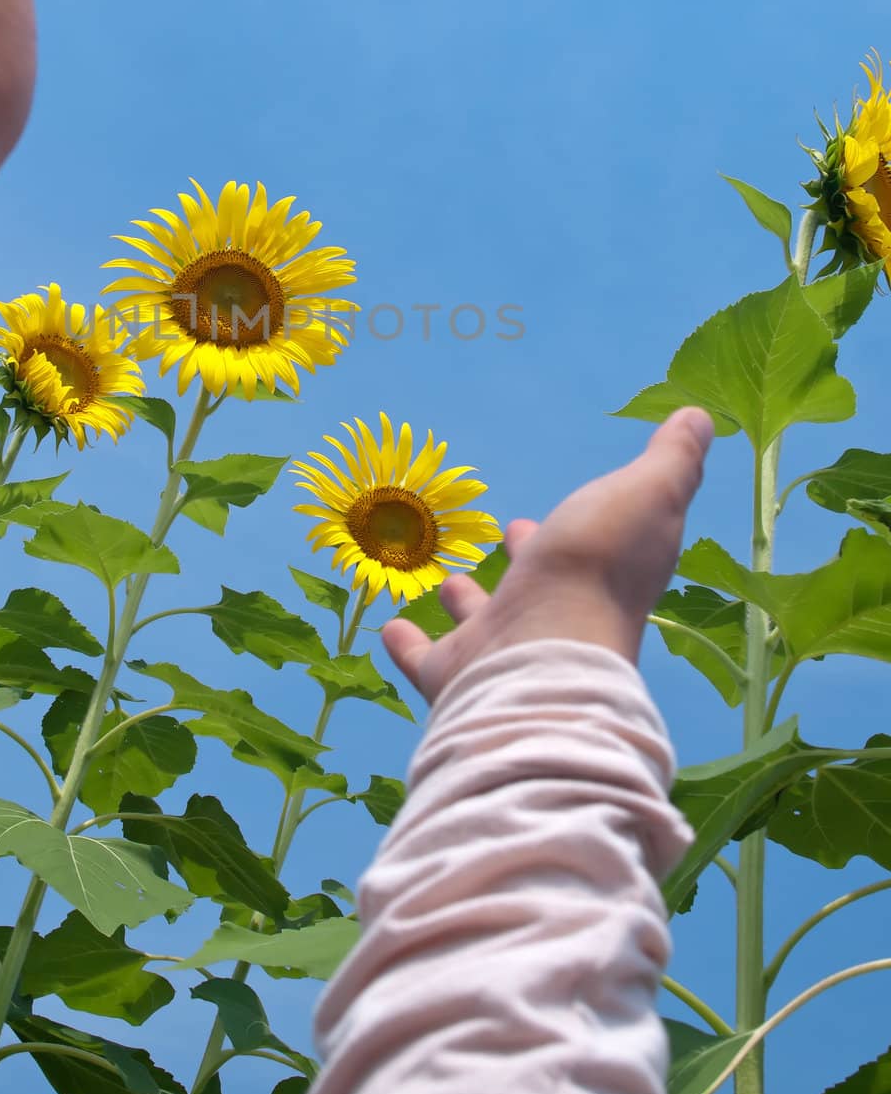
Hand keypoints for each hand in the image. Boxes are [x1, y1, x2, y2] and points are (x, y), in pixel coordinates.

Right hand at [383, 407, 714, 702]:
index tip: (560, 509)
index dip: (580, 525)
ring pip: (485, 622)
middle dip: (527, 558)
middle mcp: (557, 615)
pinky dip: (409, 644)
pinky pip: (428, 659)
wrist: (541, 652)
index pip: (593, 547)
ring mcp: (506, 650)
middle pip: (540, 584)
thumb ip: (672, 460)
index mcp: (602, 575)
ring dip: (470, 602)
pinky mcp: (460, 675)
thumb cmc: (596, 566)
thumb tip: (700, 419)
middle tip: (511, 533)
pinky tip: (392, 629)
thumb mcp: (648, 493)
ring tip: (448, 581)